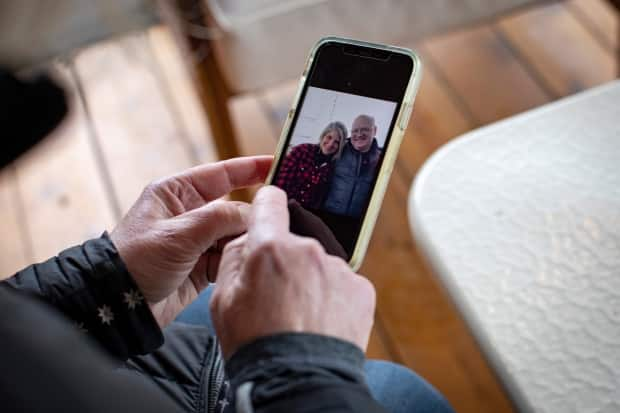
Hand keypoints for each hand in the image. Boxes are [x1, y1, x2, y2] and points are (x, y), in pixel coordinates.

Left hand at [110, 156, 271, 326]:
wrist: (119, 306)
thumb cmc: (135, 261)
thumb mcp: (178, 234)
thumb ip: (219, 219)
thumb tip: (254, 212)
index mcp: (176, 193)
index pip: (221, 174)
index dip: (250, 168)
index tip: (279, 164)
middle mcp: (189, 213)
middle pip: (233, 206)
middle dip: (253, 213)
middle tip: (277, 217)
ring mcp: (197, 240)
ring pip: (235, 233)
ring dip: (246, 240)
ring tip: (262, 244)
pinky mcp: (202, 266)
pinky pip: (230, 257)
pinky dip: (239, 259)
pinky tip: (248, 262)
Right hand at [210, 186, 375, 358]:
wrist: (299, 384)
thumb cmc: (256, 346)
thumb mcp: (223, 301)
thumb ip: (234, 257)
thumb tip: (248, 239)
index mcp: (271, 247)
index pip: (270, 202)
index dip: (266, 204)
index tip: (268, 207)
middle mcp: (309, 250)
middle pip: (294, 240)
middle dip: (285, 258)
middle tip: (276, 295)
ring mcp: (339, 269)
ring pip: (319, 263)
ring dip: (310, 279)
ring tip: (299, 315)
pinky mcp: (361, 289)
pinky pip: (341, 283)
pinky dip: (331, 296)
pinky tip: (319, 320)